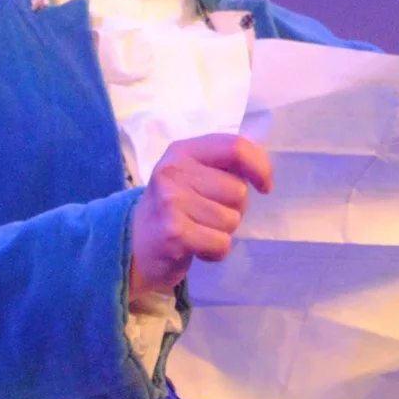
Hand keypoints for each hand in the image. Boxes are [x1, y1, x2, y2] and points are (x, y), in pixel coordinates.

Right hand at [130, 132, 273, 295]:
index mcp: (183, 151)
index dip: (260, 167)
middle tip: (208, 214)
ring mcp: (172, 202)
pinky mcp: (174, 233)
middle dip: (234, 209)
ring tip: (199, 230)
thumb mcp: (191, 174)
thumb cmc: (174, 207)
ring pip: (232, 220)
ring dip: (223, 232)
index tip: (264, 186)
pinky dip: (215, 252)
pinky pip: (221, 244)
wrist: (134, 244)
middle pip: (238, 190)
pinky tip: (196, 247)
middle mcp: (174, 171)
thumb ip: (223, 165)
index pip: (235, 147)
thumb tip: (262, 170)